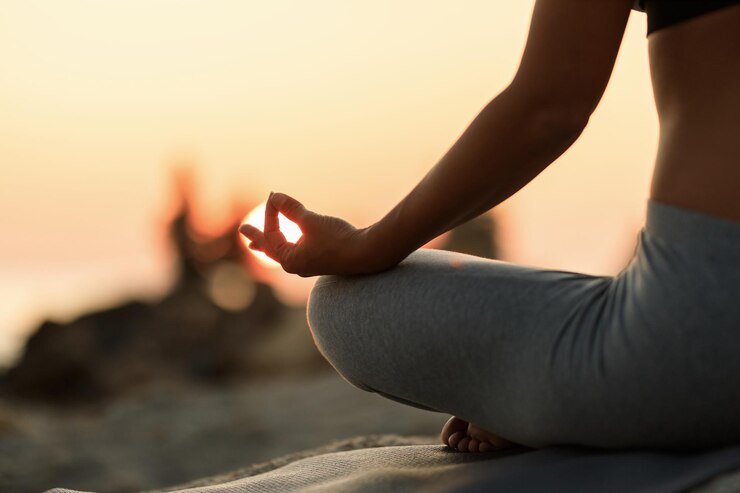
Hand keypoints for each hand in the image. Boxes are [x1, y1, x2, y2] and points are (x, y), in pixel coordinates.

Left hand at [239, 192, 389, 276]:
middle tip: (244, 232)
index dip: (271, 212)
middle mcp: (296, 266)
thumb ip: (291, 209)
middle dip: (257, 239)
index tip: (273, 196)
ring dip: (271, 245)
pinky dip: (288, 246)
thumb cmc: (337, 239)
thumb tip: (274, 196)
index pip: (272, 233)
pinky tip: (291, 246)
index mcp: (289, 259)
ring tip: (259, 245)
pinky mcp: (321, 261)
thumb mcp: (311, 221)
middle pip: (270, 250)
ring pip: (283, 253)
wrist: (366, 254)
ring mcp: (308, 265)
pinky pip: (297, 253)